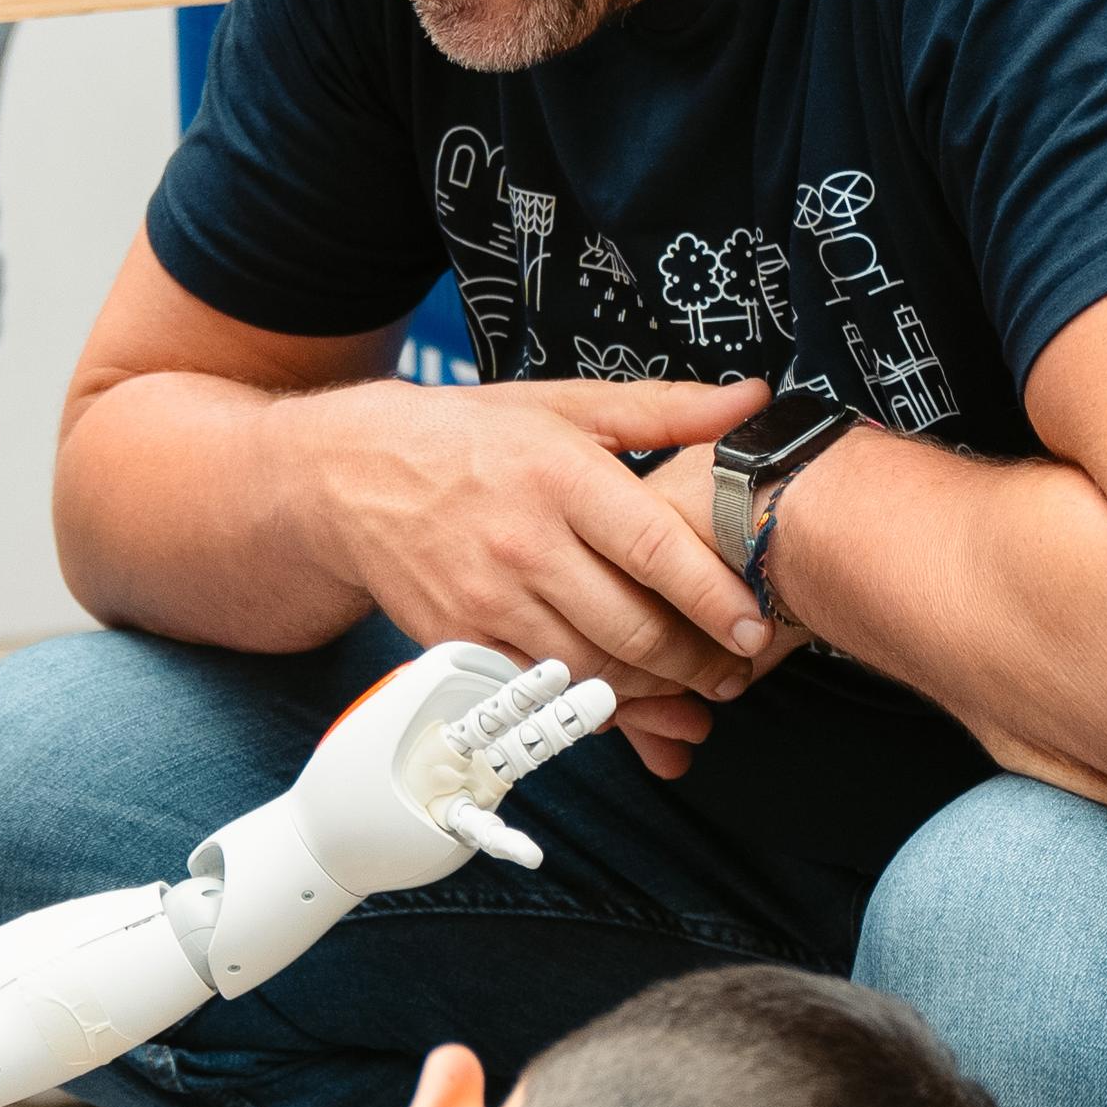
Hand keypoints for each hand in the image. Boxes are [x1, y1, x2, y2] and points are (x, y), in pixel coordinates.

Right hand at [294, 374, 776, 781]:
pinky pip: (539, 689)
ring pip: (589, 669)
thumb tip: (751, 402)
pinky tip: (624, 700)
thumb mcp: (564, 406)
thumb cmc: (469, 438)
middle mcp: (523, 541)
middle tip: (734, 672)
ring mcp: (486, 599)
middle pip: (630, 626)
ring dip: (651, 692)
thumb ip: (665, 411)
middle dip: (695, 662)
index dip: (713, 597)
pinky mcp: (458, 640)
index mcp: (559, 474)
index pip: (654, 548)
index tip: (755, 629)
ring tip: (692, 690)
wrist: (351, 475)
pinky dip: (588, 703)